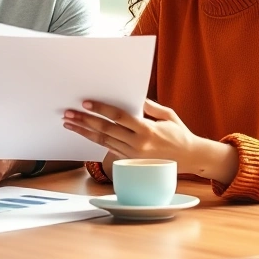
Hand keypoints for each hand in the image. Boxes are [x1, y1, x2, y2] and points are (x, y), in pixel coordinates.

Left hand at [62, 99, 199, 168]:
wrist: (190, 159)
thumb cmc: (180, 134)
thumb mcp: (168, 116)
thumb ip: (149, 107)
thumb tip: (133, 98)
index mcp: (147, 130)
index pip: (119, 117)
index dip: (101, 110)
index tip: (86, 103)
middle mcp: (137, 144)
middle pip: (105, 130)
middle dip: (85, 121)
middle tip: (68, 114)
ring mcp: (132, 155)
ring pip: (103, 141)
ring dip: (84, 132)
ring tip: (69, 124)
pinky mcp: (130, 161)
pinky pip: (108, 148)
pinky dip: (94, 140)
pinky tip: (84, 133)